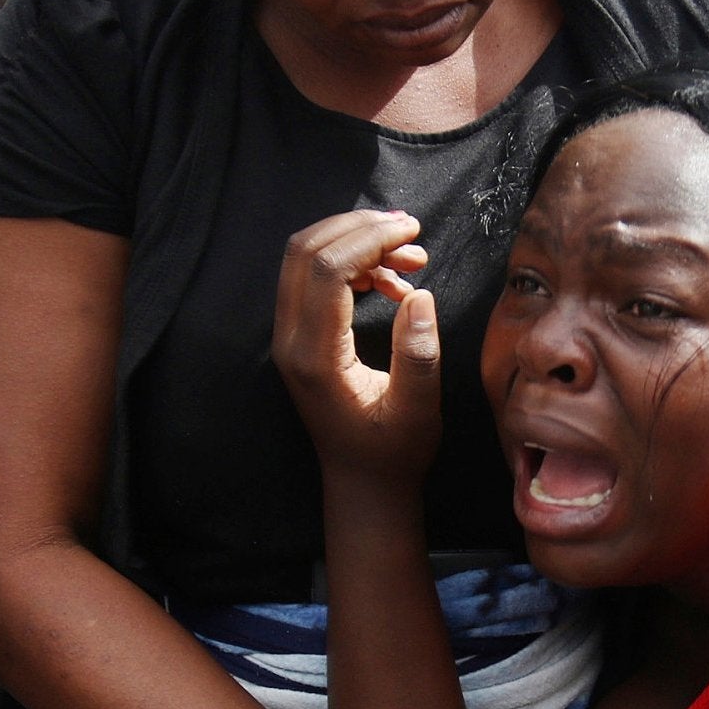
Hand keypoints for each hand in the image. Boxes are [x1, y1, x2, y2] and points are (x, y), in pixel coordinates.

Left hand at [272, 210, 440, 480]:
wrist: (363, 481)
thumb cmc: (392, 452)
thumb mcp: (418, 411)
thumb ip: (417, 355)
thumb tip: (419, 294)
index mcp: (315, 357)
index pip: (326, 270)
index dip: (367, 238)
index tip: (412, 232)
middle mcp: (290, 340)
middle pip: (306, 251)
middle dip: (358, 227)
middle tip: (410, 230)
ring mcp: (289, 336)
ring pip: (306, 258)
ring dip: (356, 242)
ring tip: (412, 255)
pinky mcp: (299, 335)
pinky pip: (315, 277)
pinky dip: (353, 263)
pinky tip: (395, 281)